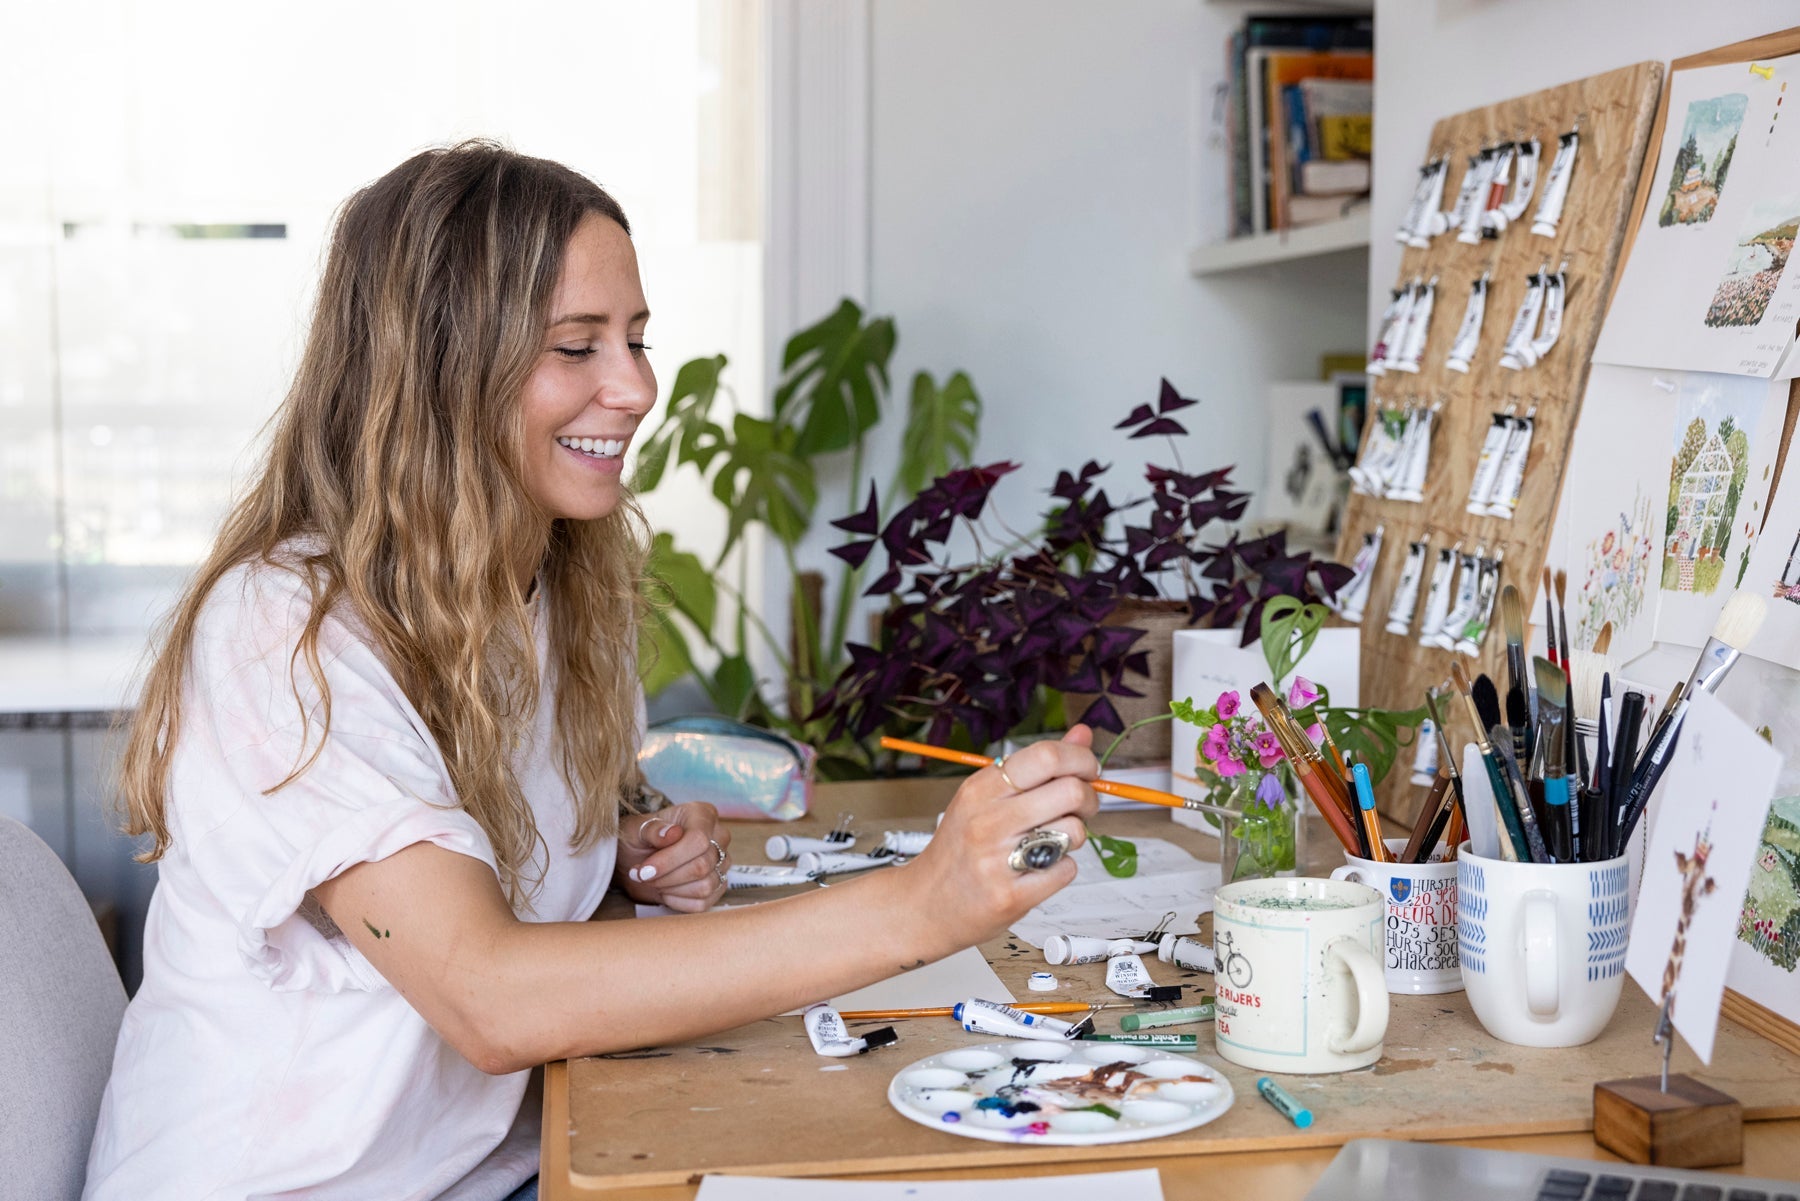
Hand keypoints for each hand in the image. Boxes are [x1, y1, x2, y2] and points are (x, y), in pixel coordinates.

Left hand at [614, 802, 730, 912]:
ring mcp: (722, 862)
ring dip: (672, 889)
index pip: (699, 840)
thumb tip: (672, 834)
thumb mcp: (636, 829)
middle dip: (666, 876)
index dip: (670, 860)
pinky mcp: (718, 885)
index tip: (644, 870)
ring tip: (653, 881)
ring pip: (705, 886)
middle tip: (642, 875)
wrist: (638, 857)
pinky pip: (704, 902)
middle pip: (702, 866)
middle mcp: (719, 836)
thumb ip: (652, 829)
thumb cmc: (639, 838)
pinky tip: (665, 891)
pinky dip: (679, 902)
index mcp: (702, 814)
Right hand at [905, 726, 1099, 946]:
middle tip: (1080, 808)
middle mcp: (986, 821)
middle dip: (1089, 799)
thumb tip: (1082, 734)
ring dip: (1074, 837)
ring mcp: (997, 860)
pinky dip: (1062, 869)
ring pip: (1073, 832)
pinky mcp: (1010, 896)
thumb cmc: (960, 849)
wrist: (925, 905)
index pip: (1046, 756)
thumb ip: (1037, 767)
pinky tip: (1039, 870)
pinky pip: (1066, 870)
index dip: (1080, 760)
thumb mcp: (986, 799)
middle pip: (1070, 791)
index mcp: (980, 789)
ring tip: (1052, 842)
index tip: (1088, 771)